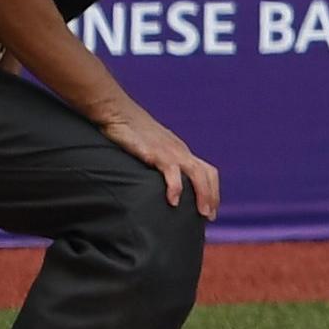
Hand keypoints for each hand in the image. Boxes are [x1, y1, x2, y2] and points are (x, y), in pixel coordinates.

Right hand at [99, 109, 221, 218]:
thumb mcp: (150, 148)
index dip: (212, 190)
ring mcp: (170, 150)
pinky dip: (175, 187)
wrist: (116, 111)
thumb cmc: (129, 131)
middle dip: (212, 196)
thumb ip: (158, 163)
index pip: (206, 171)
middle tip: (210, 217)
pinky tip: (173, 202)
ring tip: (202, 213)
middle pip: (207, 174)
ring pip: (196, 173)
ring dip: (202, 194)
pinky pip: (171, 170)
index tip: (211, 209)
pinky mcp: (155, 151)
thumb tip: (158, 184)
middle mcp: (180, 151)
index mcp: (180, 151)